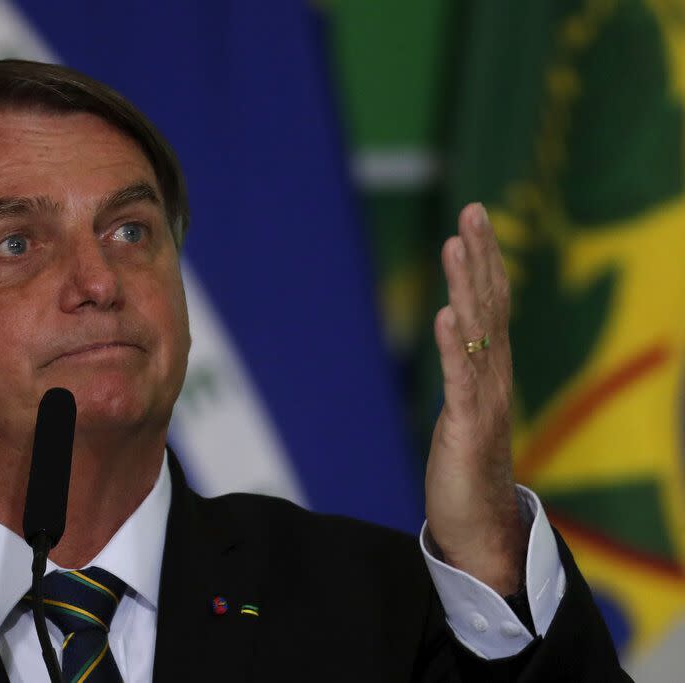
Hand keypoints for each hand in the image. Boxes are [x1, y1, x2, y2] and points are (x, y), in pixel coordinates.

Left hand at [425, 203, 526, 594]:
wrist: (481, 530)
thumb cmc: (468, 471)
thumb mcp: (465, 410)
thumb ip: (465, 375)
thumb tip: (455, 340)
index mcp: (491, 372)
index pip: (492, 305)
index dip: (485, 261)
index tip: (474, 220)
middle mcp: (495, 379)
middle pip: (490, 306)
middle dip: (480, 257)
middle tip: (473, 211)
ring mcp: (484, 402)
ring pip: (477, 334)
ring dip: (466, 287)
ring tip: (456, 245)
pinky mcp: (466, 428)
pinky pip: (460, 381)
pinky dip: (454, 346)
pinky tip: (446, 315)